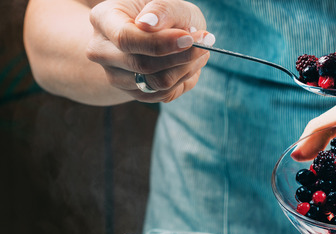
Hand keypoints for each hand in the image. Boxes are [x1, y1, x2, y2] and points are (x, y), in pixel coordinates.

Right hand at [86, 0, 211, 102]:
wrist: (159, 33)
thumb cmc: (163, 14)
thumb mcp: (167, 2)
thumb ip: (161, 10)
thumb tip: (149, 24)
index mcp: (103, 20)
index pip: (126, 38)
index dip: (160, 42)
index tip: (189, 38)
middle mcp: (102, 50)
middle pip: (141, 64)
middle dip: (180, 56)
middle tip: (205, 42)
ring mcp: (115, 75)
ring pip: (155, 83)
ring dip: (186, 68)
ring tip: (200, 51)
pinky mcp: (134, 93)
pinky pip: (164, 94)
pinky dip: (184, 79)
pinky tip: (190, 63)